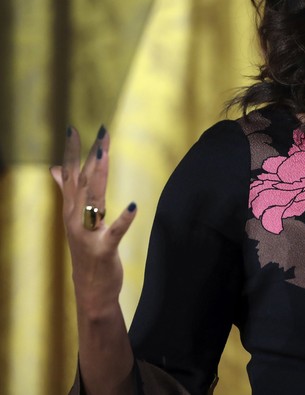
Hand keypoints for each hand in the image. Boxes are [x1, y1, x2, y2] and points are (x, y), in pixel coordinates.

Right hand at [50, 126, 136, 318]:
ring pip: (93, 201)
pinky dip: (123, 219)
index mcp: (71, 211)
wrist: (90, 290)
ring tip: (105, 155)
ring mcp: (87, 235)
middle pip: (83, 182)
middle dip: (90, 157)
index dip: (72, 153)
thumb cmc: (86, 251)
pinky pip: (113, 232)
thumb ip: (68, 192)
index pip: (70, 176)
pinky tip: (134, 205)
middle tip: (101, 133)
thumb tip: (55, 168)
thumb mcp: (76, 220)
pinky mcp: (103, 250)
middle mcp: (75, 220)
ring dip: (99, 177)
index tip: (74, 129)